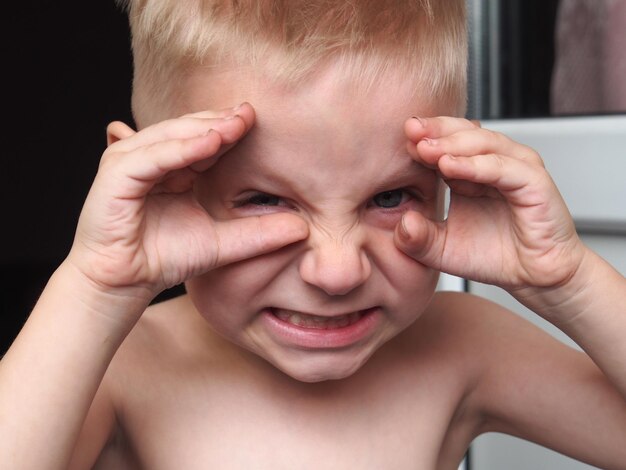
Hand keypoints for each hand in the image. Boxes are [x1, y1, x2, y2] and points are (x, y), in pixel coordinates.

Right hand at [67, 103, 307, 305]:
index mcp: (175, 167)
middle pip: (188, 129)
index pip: (205, 138)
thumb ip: (258, 234)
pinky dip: (179, 149)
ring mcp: (131, 163)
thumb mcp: (222, 243)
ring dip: (203, 128)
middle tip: (252, 112)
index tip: (260, 121)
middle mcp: (152, 158)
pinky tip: (209, 143)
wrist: (125, 283)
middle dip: (220, 121)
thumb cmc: (165, 258)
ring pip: (170, 136)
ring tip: (236, 124)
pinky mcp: (115, 175)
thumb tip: (303, 229)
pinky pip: (151, 156)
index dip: (231, 129)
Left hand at [395, 116, 586, 299]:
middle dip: (434, 131)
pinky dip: (476, 164)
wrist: (535, 278)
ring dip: (452, 143)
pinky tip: (450, 166)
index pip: (444, 143)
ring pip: (483, 142)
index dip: (422, 139)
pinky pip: (503, 167)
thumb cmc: (495, 257)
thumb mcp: (442, 249)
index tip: (395, 140)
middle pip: (462, 133)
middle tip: (409, 131)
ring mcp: (515, 169)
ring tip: (424, 148)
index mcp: (469, 172)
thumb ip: (418, 239)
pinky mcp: (534, 182)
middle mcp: (493, 163)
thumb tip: (402, 223)